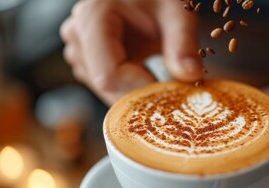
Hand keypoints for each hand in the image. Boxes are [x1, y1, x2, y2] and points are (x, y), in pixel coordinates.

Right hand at [60, 0, 203, 104]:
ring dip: (134, 92)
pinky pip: (103, 87)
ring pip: (103, 90)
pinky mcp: (84, 60)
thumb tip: (192, 75)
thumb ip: (184, 43)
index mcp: (92, 16)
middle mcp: (76, 33)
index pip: (109, 75)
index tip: (168, 90)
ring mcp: (77, 48)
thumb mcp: (176, 14)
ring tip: (158, 74)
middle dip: (140, 93)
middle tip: (168, 89)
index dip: (141, 89)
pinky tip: (145, 74)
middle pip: (105, 85)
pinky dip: (128, 89)